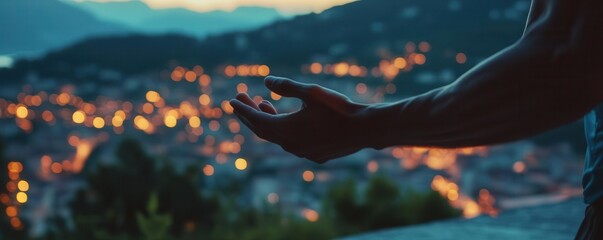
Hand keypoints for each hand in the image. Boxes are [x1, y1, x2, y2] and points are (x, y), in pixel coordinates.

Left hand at [230, 76, 370, 162]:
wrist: (365, 129)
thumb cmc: (339, 108)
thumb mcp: (311, 92)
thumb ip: (286, 87)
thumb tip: (266, 81)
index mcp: (286, 130)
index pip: (256, 120)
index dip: (242, 109)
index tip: (232, 99)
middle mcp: (290, 144)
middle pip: (262, 130)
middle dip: (249, 113)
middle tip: (241, 98)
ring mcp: (302, 152)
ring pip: (277, 136)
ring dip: (267, 120)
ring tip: (263, 104)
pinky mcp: (315, 154)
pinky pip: (291, 142)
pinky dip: (282, 129)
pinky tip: (287, 120)